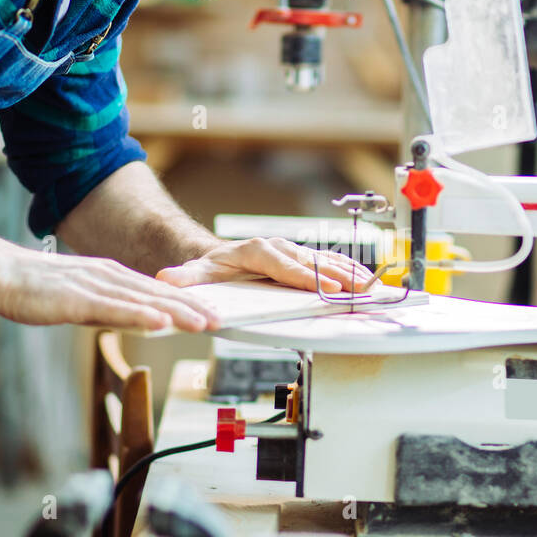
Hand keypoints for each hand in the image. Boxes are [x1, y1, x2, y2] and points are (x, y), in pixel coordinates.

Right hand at [0, 246, 220, 330]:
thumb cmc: (38, 288)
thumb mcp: (83, 295)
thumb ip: (111, 306)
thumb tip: (139, 318)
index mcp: (111, 275)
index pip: (156, 290)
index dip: (186, 302)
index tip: (212, 312)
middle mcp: (108, 276)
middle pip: (157, 294)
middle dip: (191, 308)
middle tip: (221, 320)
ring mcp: (93, 286)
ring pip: (142, 300)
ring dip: (175, 312)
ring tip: (203, 323)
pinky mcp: (76, 299)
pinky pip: (113, 308)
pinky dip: (139, 315)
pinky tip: (159, 322)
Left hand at [155, 237, 374, 293]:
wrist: (221, 259)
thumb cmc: (214, 270)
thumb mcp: (198, 273)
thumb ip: (186, 278)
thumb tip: (167, 278)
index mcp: (256, 250)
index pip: (284, 265)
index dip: (305, 276)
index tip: (325, 287)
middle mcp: (278, 247)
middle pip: (311, 262)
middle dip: (336, 275)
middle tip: (357, 288)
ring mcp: (292, 252)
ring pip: (324, 260)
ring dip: (348, 272)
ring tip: (369, 284)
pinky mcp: (302, 259)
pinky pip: (329, 262)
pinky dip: (348, 269)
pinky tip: (365, 278)